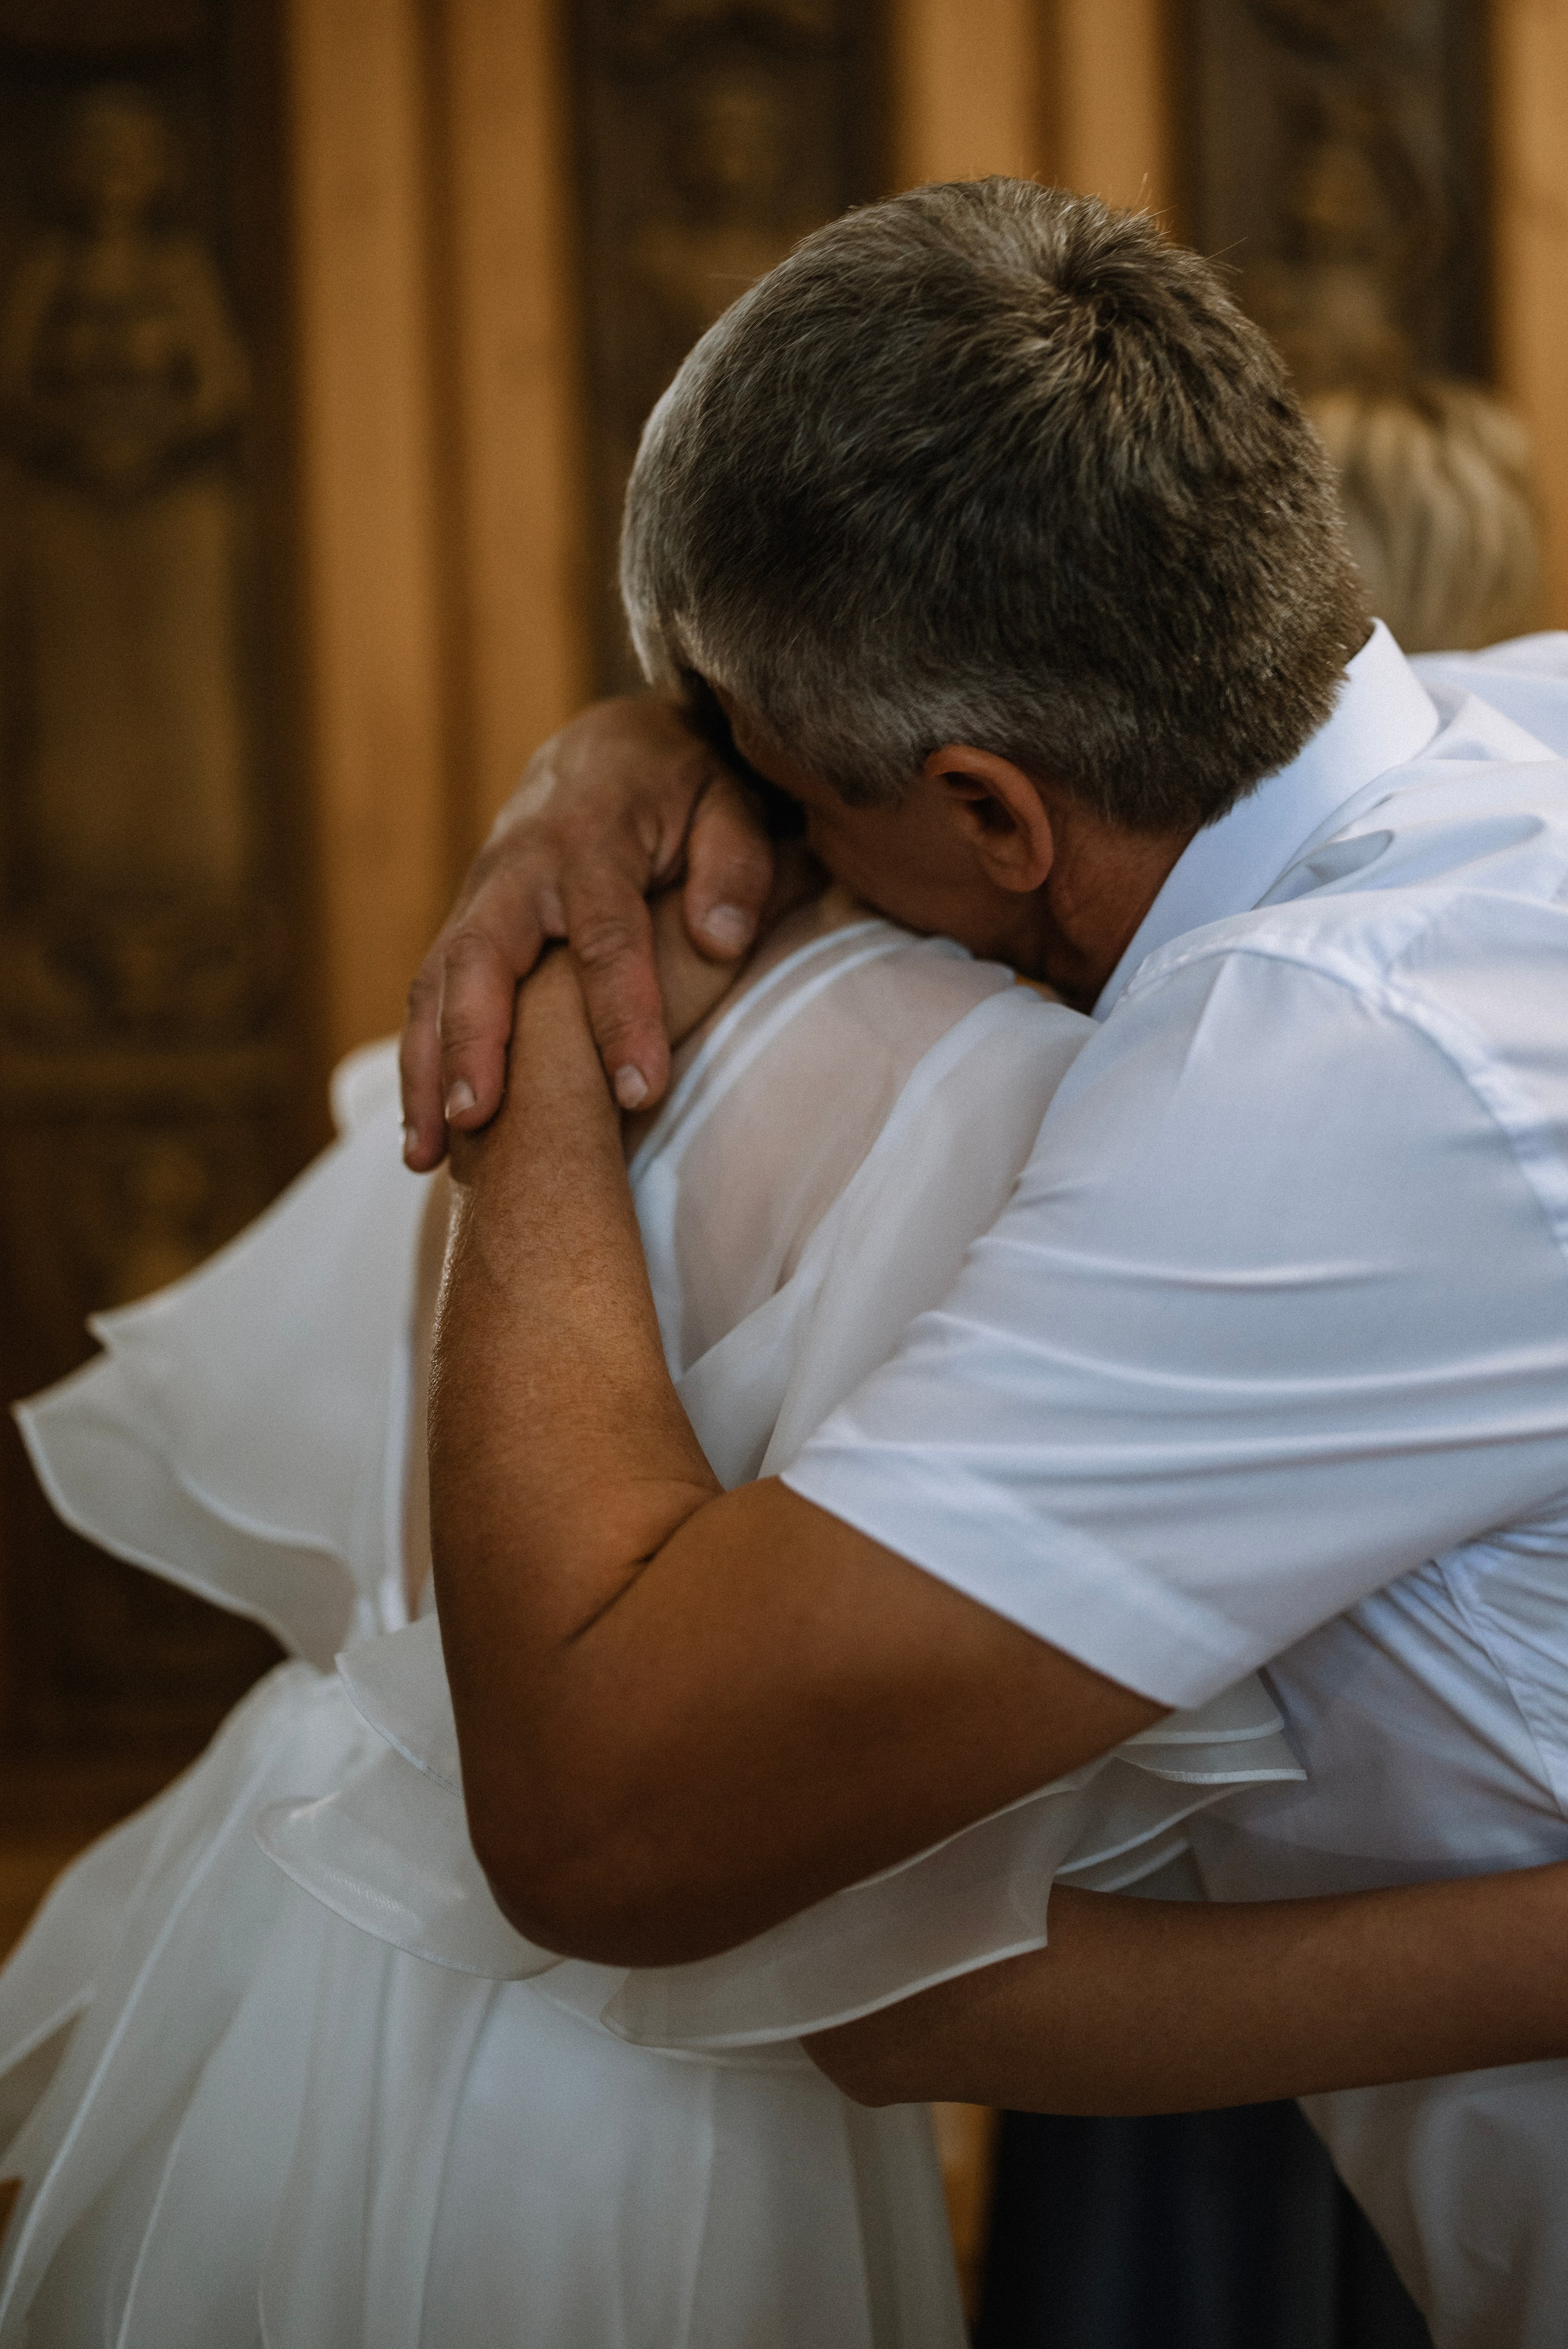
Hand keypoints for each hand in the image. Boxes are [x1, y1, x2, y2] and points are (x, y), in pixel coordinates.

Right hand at [400, 696, 774, 1168]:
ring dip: (426, 1069)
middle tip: (477, 1123)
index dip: (623, 1014)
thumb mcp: (729, 800)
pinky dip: (420, 1064)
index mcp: (592, 839)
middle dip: (475, 1041)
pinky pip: (430, 995)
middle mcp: (519, 869)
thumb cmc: (683, 786)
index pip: (607, 935)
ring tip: (426, 1154)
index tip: (641, 1092)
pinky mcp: (465, 925)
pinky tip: (422, 1138)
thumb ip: (735, 863)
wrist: (609, 746)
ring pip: (437, 982)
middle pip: (482, 957)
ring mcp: (480, 897)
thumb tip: (721, 936)